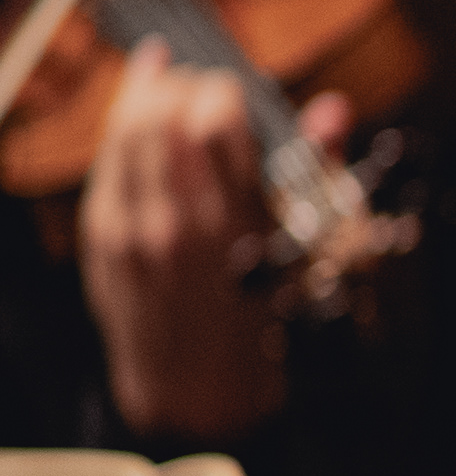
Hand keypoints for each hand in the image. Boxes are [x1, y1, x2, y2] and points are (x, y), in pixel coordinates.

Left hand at [78, 43, 338, 441]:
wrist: (198, 387)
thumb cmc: (267, 322)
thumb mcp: (313, 254)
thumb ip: (319, 170)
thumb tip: (333, 107)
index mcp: (239, 227)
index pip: (216, 119)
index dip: (227, 92)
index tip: (240, 97)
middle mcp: (179, 223)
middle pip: (164, 113)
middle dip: (187, 87)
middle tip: (206, 92)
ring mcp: (132, 229)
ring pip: (127, 128)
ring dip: (151, 99)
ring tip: (173, 93)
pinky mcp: (102, 236)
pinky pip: (107, 158)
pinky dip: (122, 125)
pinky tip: (139, 107)